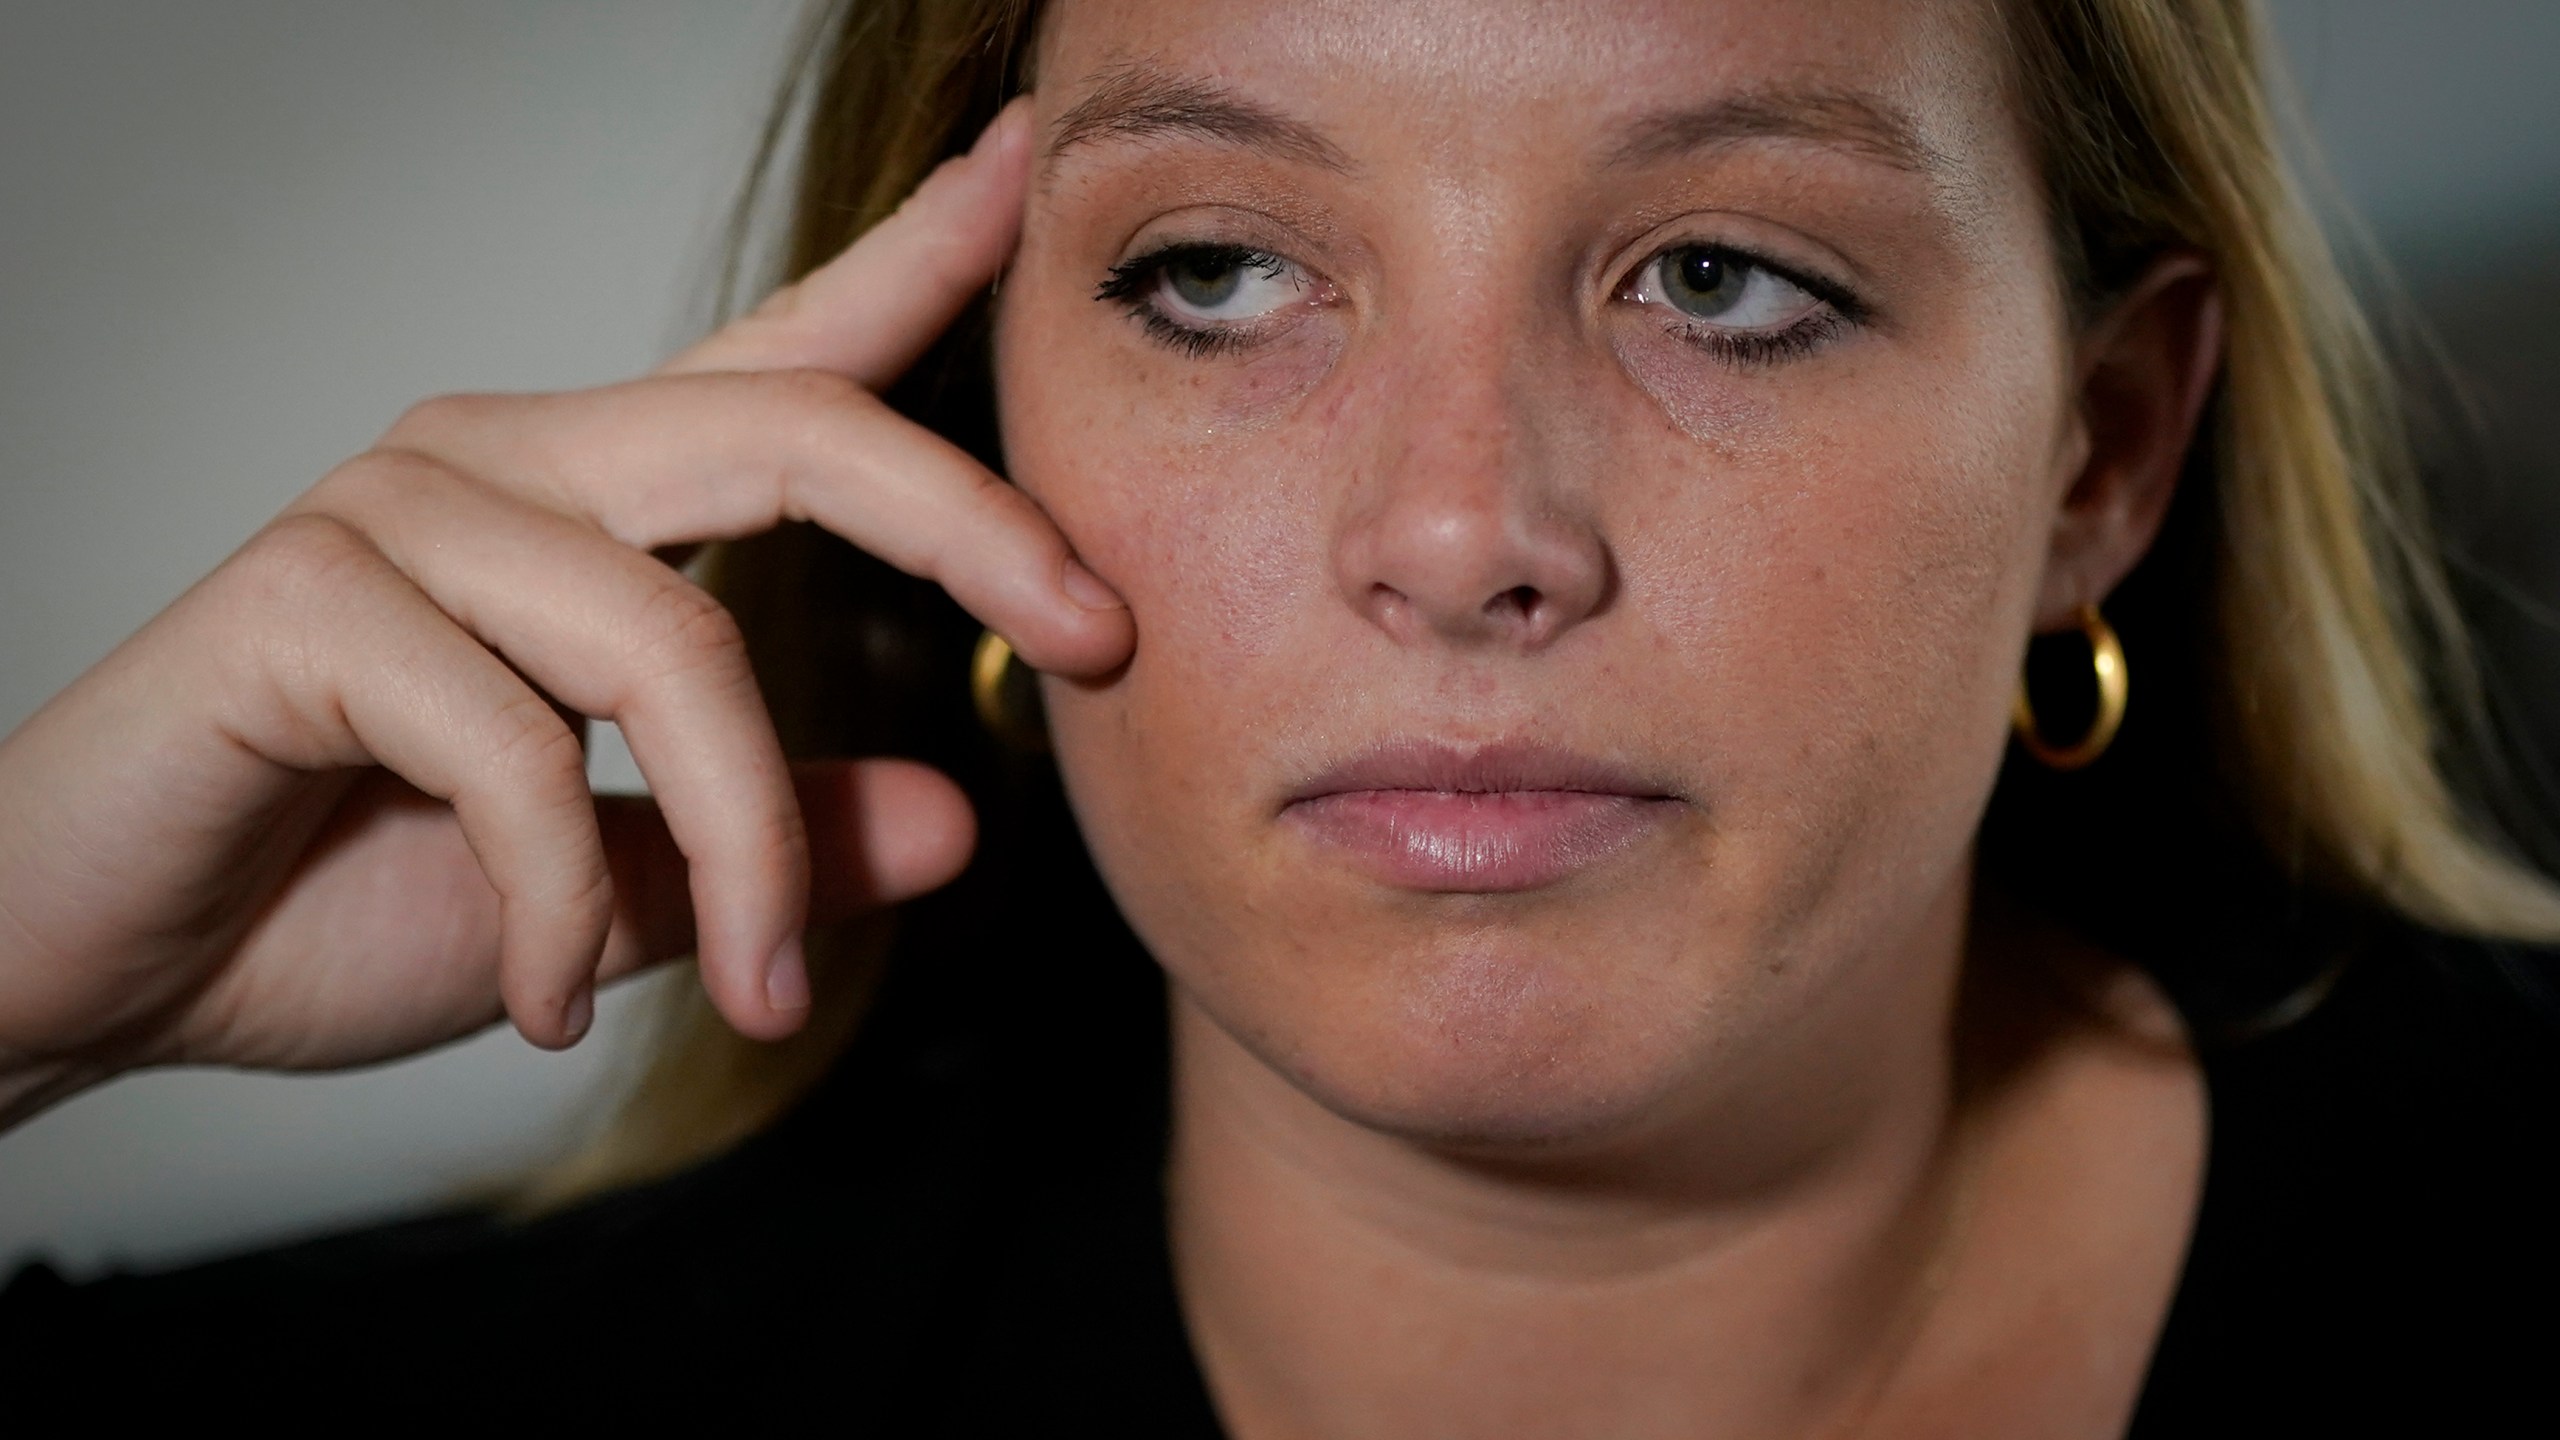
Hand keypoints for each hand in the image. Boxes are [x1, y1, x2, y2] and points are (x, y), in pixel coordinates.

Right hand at [0, 100, 1125, 1122]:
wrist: (102, 964)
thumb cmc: (337, 893)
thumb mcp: (624, 888)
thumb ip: (779, 841)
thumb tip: (960, 816)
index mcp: (591, 504)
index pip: (785, 359)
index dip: (915, 260)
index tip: (1032, 169)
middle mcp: (504, 465)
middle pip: (789, 432)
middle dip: (967, 525)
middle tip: (1102, 638)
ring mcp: (396, 517)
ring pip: (668, 640)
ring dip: (749, 850)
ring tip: (758, 998)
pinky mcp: (301, 603)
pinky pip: (512, 748)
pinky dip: (563, 907)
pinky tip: (539, 999)